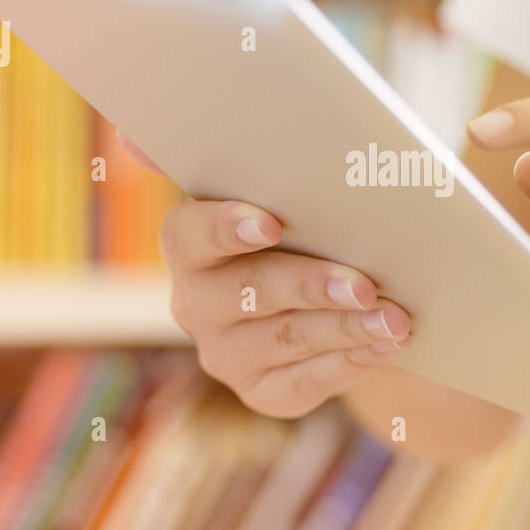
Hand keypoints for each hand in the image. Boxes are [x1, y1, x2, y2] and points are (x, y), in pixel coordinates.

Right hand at [120, 133, 411, 418]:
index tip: (272, 223)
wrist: (333, 291)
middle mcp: (195, 303)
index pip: (191, 234)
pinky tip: (387, 343)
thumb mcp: (277, 187)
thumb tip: (132, 137)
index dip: (227, 227)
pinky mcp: (262, 392)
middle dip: (312, 287)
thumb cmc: (305, 221)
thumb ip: (232, 159)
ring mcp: (226, 354)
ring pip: (286, 341)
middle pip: (251, 292)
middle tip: (365, 284)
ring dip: (345, 328)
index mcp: (188, 244)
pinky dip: (351, 362)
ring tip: (396, 318)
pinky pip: (305, 383)